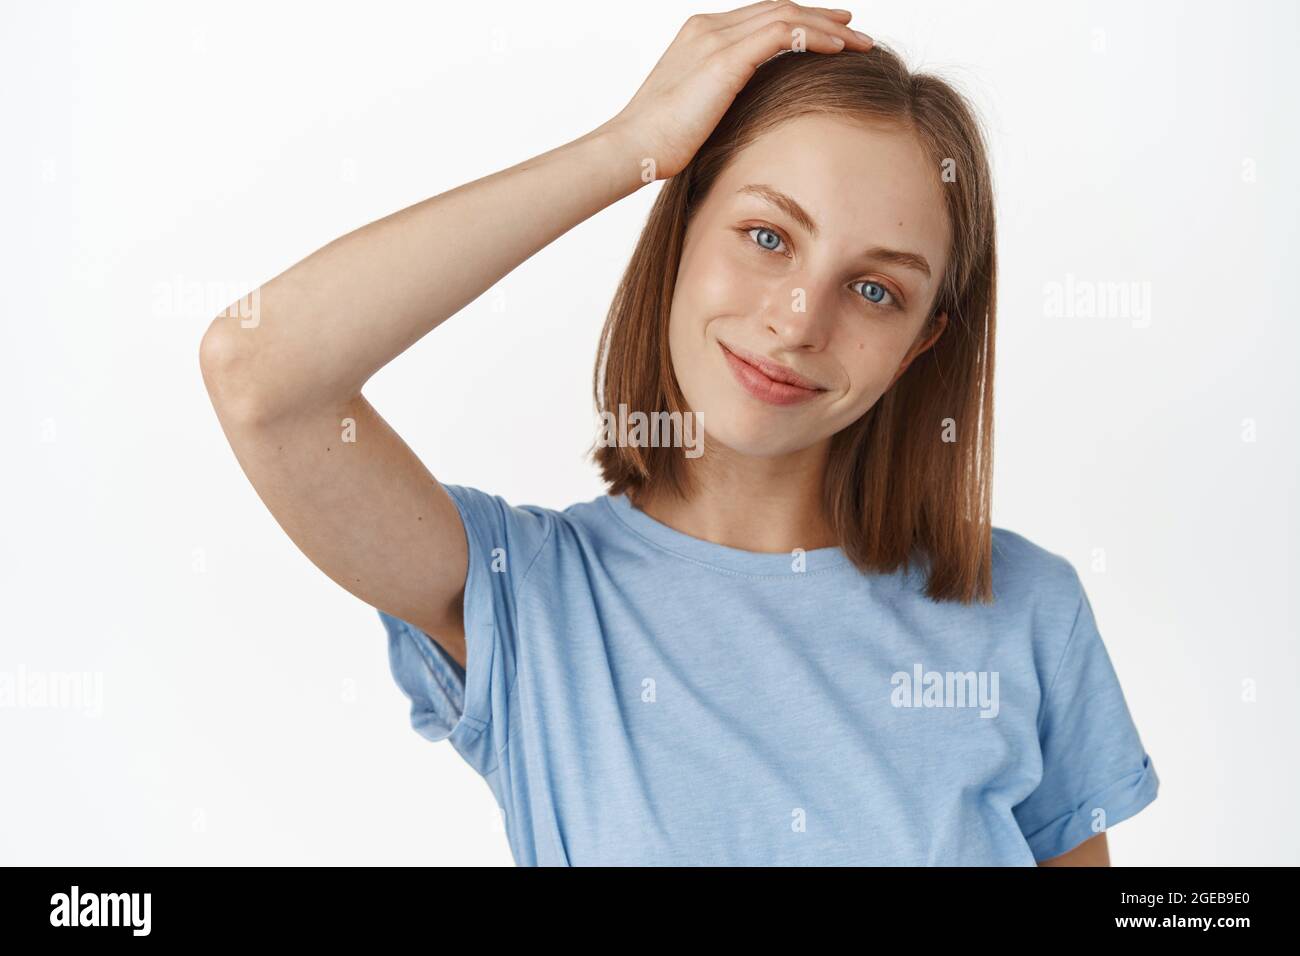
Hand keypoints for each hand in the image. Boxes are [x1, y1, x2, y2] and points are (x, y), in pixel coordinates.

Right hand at [602, 1, 872, 180]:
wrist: (631, 148)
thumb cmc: (657, 145)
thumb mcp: (694, 113)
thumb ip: (721, 100)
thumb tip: (748, 117)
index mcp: (698, 37)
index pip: (758, 17)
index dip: (796, 21)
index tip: (827, 32)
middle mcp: (708, 28)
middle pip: (776, 8)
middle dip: (818, 16)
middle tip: (852, 28)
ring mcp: (715, 39)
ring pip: (785, 15)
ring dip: (826, 26)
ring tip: (858, 40)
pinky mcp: (725, 58)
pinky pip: (783, 33)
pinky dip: (814, 37)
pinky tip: (838, 50)